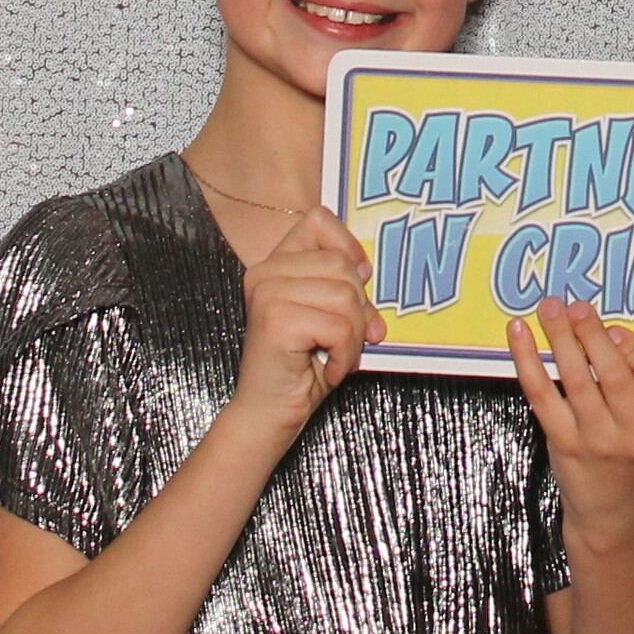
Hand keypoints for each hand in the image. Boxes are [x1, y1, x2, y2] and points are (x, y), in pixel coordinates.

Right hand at [228, 208, 382, 432]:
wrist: (270, 413)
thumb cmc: (304, 364)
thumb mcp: (328, 313)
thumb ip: (343, 283)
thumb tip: (369, 270)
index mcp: (276, 263)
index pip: (319, 220)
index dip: (348, 246)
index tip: (359, 279)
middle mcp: (265, 272)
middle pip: (343, 265)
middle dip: (359, 308)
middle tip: (345, 340)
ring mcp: (267, 294)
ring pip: (345, 296)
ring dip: (353, 336)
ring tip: (337, 356)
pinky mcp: (276, 320)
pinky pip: (339, 326)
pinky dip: (345, 353)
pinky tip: (329, 369)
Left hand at [511, 297, 633, 478]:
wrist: (616, 513)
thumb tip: (605, 330)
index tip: (615, 329)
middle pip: (615, 374)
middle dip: (592, 334)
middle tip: (576, 306)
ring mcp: (598, 440)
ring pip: (577, 380)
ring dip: (561, 338)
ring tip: (550, 309)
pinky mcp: (565, 444)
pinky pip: (542, 396)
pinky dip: (528, 361)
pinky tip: (519, 334)